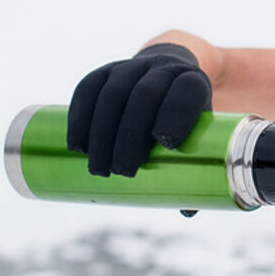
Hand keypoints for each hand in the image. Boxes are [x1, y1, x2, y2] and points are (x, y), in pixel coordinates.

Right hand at [66, 43, 212, 177]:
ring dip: (102, 134)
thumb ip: (196, 169)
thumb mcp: (197, 133)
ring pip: (113, 94)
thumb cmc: (184, 117)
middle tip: (123, 172)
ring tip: (99, 169)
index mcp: (194, 82)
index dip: (177, 113)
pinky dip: (79, 118)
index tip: (166, 143)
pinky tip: (77, 145)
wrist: (164, 75)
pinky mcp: (104, 71)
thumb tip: (187, 209)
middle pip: (145, 96)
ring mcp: (131, 66)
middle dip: (130, 136)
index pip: (187, 90)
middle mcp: (163, 68)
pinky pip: (87, 88)